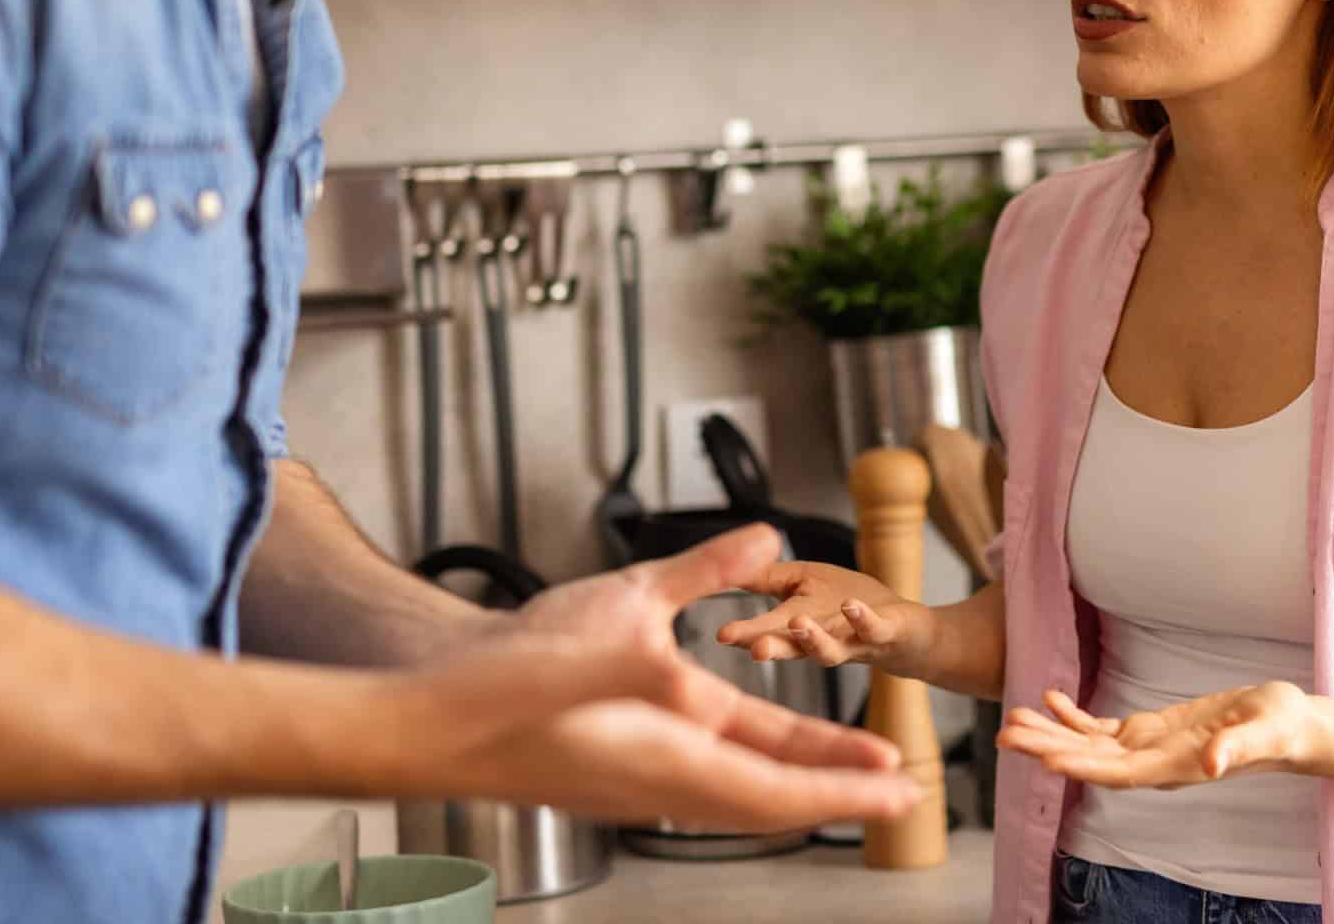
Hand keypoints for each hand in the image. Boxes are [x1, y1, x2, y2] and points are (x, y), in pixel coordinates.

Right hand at [394, 525, 918, 829]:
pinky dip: (745, 766)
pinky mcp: (615, 766)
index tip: (900, 786)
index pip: (787, 781)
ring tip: (841, 764)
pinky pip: (701, 778)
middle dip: (837, 787)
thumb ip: (703, 572)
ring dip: (795, 775)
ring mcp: (639, 781)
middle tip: (898, 787)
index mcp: (679, 753)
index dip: (848, 783)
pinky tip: (750, 748)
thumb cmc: (514, 679)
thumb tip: (768, 539)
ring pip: (736, 787)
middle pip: (771, 793)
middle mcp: (665, 781)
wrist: (433, 716)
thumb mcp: (623, 604)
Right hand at [713, 560, 935, 674]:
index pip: (768, 633)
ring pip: (830, 649)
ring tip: (797, 623)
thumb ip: (767, 578)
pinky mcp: (884, 631)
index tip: (721, 637)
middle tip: (753, 649)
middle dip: (771, 647)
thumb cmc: (851, 608)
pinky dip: (862, 619)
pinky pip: (872, 628)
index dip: (745, 635)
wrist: (907, 632)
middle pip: (792, 648)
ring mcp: (853, 639)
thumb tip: (727, 566)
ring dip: (813, 638)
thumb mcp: (802, 586)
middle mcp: (822, 641)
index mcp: (798, 631)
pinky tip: (851, 607)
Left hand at [997, 683, 1321, 790]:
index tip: (1045, 759)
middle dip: (1047, 748)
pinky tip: (1050, 699)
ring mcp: (1148, 749)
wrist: (1286, 727)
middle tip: (1004, 735)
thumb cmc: (1279, 729)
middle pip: (1091, 761)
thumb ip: (1236, 750)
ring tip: (1013, 718)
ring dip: (1050, 733)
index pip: (1119, 773)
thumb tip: (1210, 764)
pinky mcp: (1149, 731)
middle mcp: (1153, 765)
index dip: (1081, 767)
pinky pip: (1103, 729)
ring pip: (1088, 746)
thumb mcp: (1263, 733)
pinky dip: (1074, 717)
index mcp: (1175, 768)